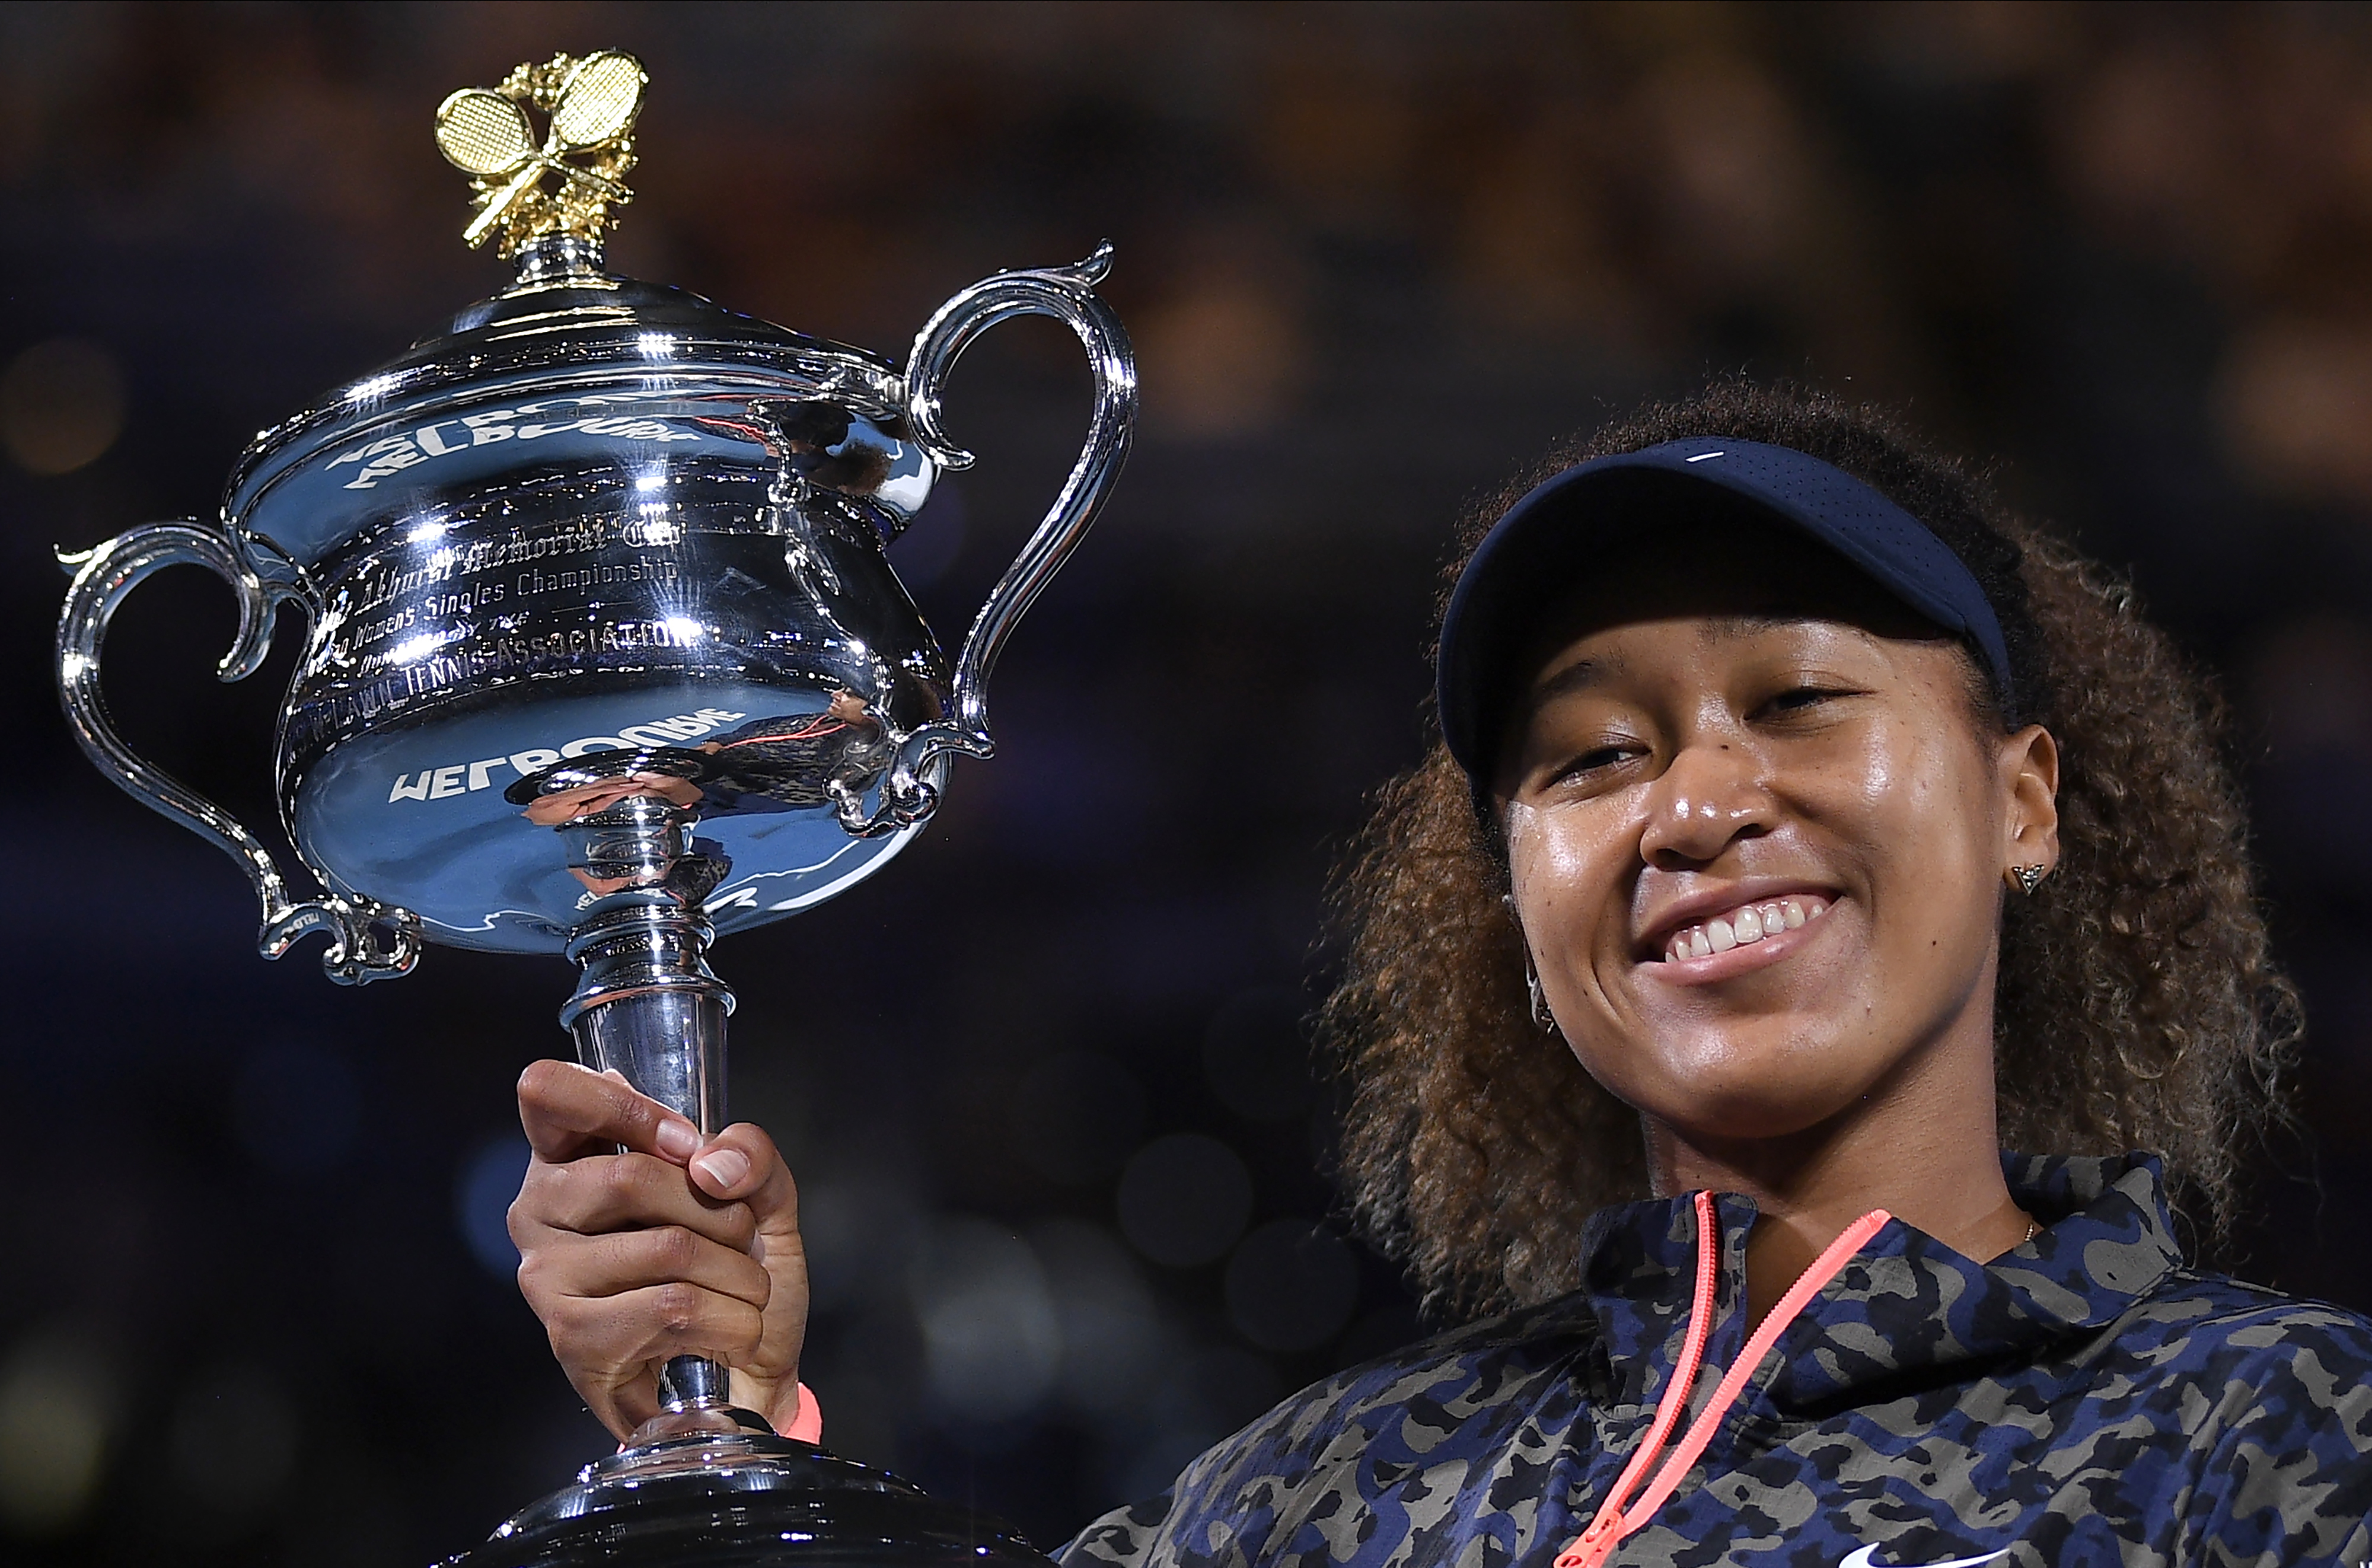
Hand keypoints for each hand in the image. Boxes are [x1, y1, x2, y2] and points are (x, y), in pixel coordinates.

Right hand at [509, 1060, 809, 1441]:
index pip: (548, 1093)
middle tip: (738, 1239)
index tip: (688, 1147)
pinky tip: (726, 1332)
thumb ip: (751, 1156)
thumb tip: (713, 1166)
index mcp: (570, 1156)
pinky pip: (673, 1309)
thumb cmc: (736, 1270)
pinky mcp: (572, 1342)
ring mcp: (546, 1279)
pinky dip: (731, 1320)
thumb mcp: (763, 1197)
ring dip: (738, 1273)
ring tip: (741, 1290)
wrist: (749, 1370)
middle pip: (631, 1177)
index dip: (630, 1110)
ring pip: (667, 1248)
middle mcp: (539, 1212)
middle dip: (719, 1211)